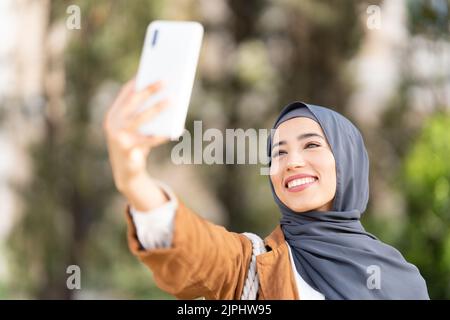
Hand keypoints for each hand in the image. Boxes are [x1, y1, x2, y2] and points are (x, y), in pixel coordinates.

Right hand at [103, 78, 169, 209]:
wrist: (126, 173)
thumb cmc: (136, 144)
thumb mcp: (136, 128)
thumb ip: (143, 113)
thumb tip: (166, 95)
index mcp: (113, 114)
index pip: (125, 93)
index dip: (139, 80)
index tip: (152, 69)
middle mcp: (112, 123)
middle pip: (133, 102)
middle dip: (150, 89)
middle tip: (166, 80)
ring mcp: (118, 137)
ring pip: (140, 119)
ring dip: (157, 108)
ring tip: (173, 100)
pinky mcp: (127, 150)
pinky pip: (147, 141)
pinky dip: (160, 135)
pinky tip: (173, 130)